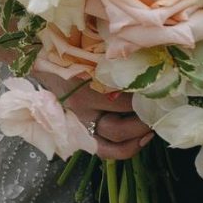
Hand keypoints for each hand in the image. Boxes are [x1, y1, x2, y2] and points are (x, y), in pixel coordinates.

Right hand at [34, 67, 153, 157]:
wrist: (40, 68)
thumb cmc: (68, 55)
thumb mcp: (90, 52)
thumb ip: (112, 61)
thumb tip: (145, 61)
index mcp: (84, 88)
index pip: (124, 97)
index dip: (147, 93)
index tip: (161, 85)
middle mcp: (82, 111)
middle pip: (121, 124)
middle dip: (145, 117)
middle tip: (161, 105)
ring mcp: (81, 126)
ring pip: (114, 143)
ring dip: (138, 136)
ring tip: (152, 125)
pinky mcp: (81, 135)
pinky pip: (105, 150)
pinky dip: (126, 149)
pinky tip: (141, 139)